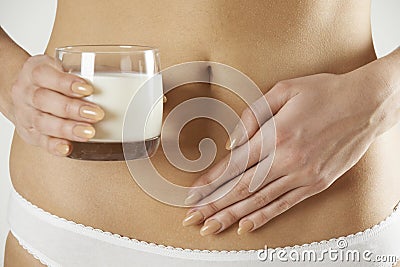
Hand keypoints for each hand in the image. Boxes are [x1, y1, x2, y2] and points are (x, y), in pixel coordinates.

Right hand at [11, 55, 103, 155]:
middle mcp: (25, 92)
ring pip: (42, 122)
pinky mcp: (29, 133)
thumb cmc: (50, 79)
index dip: (65, 83)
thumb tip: (121, 71)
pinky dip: (54, 146)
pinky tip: (67, 148)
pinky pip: (40, 141)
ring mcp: (25, 114)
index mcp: (34, 71)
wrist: (24, 93)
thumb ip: (82, 69)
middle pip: (44, 100)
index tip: (88, 89)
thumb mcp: (59, 66)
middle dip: (71, 108)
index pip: (44, 74)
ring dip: (67, 129)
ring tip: (88, 132)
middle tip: (96, 114)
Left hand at [182, 68, 386, 235]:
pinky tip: (246, 225)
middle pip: (242, 188)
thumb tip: (232, 142)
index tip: (194, 194)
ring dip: (232, 215)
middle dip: (214, 204)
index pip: (234, 165)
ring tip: (212, 226)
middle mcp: (287, 160)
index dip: (211, 182)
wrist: (365, 103)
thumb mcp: (284, 90)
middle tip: (193, 218)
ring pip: (260, 200)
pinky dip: (264, 217)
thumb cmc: (324, 93)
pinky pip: (285, 204)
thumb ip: (253, 115)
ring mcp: (303, 175)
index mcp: (276, 135)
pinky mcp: (316, 183)